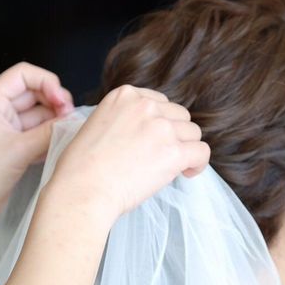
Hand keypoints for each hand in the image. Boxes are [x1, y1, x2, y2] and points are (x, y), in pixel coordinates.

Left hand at [0, 62, 73, 242]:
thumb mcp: (18, 151)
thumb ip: (49, 133)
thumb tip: (74, 122)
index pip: (24, 74)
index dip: (47, 83)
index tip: (63, 103)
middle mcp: (1, 111)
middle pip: (37, 93)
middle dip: (57, 103)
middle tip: (70, 120)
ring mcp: (10, 130)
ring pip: (41, 115)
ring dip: (57, 122)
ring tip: (68, 134)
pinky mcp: (17, 147)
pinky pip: (41, 134)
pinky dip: (52, 137)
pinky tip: (61, 146)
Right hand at [47, 84, 210, 225]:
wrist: (83, 190)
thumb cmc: (82, 168)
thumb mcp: (98, 125)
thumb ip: (124, 120)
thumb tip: (146, 135)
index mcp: (124, 95)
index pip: (160, 103)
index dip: (162, 124)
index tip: (155, 141)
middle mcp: (145, 105)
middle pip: (180, 117)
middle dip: (175, 136)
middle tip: (163, 157)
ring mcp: (161, 127)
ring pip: (193, 133)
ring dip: (187, 149)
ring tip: (174, 167)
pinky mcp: (173, 151)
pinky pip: (202, 151)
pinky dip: (199, 163)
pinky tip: (187, 173)